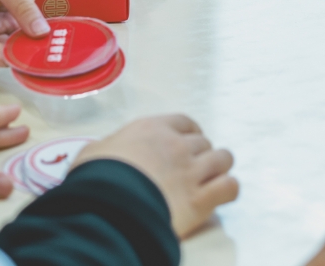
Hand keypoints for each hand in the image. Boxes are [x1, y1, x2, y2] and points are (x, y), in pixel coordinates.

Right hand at [0, 0, 49, 66]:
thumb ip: (23, 8)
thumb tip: (39, 34)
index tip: (3, 58)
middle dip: (5, 55)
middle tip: (29, 55)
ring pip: (5, 46)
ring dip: (21, 50)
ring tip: (40, 50)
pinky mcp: (13, 17)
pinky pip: (20, 35)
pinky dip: (31, 40)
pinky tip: (45, 41)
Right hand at [72, 115, 237, 237]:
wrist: (110, 202)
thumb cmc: (96, 175)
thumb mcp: (95, 151)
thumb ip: (112, 147)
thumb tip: (109, 153)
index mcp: (152, 129)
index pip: (183, 122)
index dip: (190, 132)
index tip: (189, 140)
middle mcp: (176, 146)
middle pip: (204, 143)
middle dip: (202, 153)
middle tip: (196, 166)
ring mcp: (191, 171)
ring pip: (223, 160)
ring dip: (220, 167)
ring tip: (214, 177)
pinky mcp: (200, 199)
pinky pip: (229, 187)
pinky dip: (228, 189)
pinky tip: (222, 194)